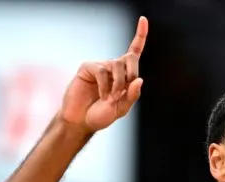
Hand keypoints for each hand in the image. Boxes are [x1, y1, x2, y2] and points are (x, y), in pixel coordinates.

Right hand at [58, 16, 147, 132]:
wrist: (81, 121)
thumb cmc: (101, 114)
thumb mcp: (122, 108)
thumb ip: (132, 95)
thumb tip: (139, 79)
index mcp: (125, 74)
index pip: (134, 51)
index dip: (140, 35)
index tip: (143, 19)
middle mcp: (114, 67)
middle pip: (131, 57)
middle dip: (132, 72)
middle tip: (124, 90)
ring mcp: (101, 66)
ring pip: (117, 65)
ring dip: (118, 84)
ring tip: (110, 97)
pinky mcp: (88, 68)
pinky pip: (102, 71)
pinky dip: (105, 86)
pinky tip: (102, 95)